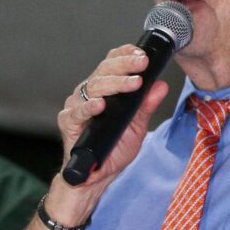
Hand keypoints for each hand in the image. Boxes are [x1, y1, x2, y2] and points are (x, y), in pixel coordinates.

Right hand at [56, 45, 168, 191]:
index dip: (125, 55)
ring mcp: (77, 106)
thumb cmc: (114, 147)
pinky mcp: (68, 122)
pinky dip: (89, 107)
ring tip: (132, 83)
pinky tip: (100, 105)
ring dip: (115, 84)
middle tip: (142, 63)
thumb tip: (161, 85)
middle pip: (104, 71)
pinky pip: (77, 111)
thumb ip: (147, 106)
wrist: (97, 176)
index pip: (112, 63)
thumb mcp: (137, 126)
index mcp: (105, 89)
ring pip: (93, 87)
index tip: (142, 54)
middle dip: (125, 65)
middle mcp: (89, 93)